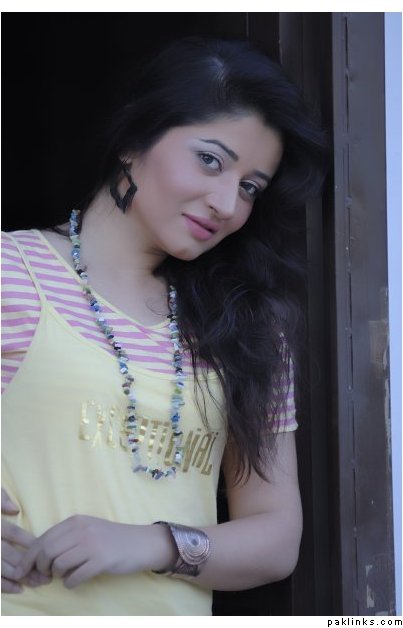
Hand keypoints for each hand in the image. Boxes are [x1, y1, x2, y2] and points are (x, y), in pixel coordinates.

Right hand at [1, 488, 50, 592]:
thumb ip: (1, 498)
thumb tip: (15, 510)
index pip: (12, 533)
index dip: (28, 541)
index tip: (45, 548)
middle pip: (9, 554)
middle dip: (29, 564)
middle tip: (48, 572)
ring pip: (2, 569)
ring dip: (21, 577)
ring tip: (39, 582)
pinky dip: (4, 586)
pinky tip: (18, 589)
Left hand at [14, 515, 171, 588]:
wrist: (140, 542)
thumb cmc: (111, 538)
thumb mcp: (87, 529)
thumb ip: (66, 537)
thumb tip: (38, 554)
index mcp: (75, 521)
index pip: (43, 538)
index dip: (29, 557)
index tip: (24, 570)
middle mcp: (82, 530)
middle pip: (47, 551)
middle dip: (39, 567)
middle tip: (45, 575)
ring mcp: (93, 545)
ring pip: (58, 564)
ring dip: (57, 575)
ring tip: (65, 575)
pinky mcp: (102, 560)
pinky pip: (75, 577)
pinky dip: (70, 583)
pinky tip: (75, 581)